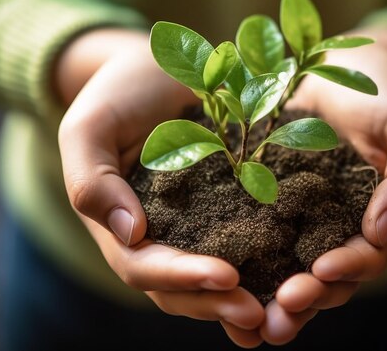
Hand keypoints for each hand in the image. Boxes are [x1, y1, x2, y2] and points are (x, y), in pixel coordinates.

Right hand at [56, 29, 264, 347]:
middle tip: (260, 316)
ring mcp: (194, 227)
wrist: (155, 71)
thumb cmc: (117, 95)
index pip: (144, 266)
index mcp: (122, 225)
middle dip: (218, 303)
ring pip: (213, 280)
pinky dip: (265, 270)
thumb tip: (130, 233)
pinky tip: (297, 279)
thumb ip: (91, 181)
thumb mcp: (90, 128)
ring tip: (283, 312)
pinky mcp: (228, 209)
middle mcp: (159, 236)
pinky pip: (245, 245)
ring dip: (243, 300)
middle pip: (181, 287)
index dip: (181, 277)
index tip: (226, 276)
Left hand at [259, 28, 386, 343]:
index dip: (344, 270)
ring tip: (244, 320)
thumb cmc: (384, 90)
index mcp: (376, 217)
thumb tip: (382, 231)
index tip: (318, 272)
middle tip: (275, 321)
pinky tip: (214, 270)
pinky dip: (237, 254)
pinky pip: (250, 228)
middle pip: (321, 277)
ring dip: (267, 294)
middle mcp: (334, 224)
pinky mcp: (263, 194)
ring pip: (284, 264)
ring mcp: (296, 211)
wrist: (338, 56)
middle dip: (302, 300)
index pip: (365, 257)